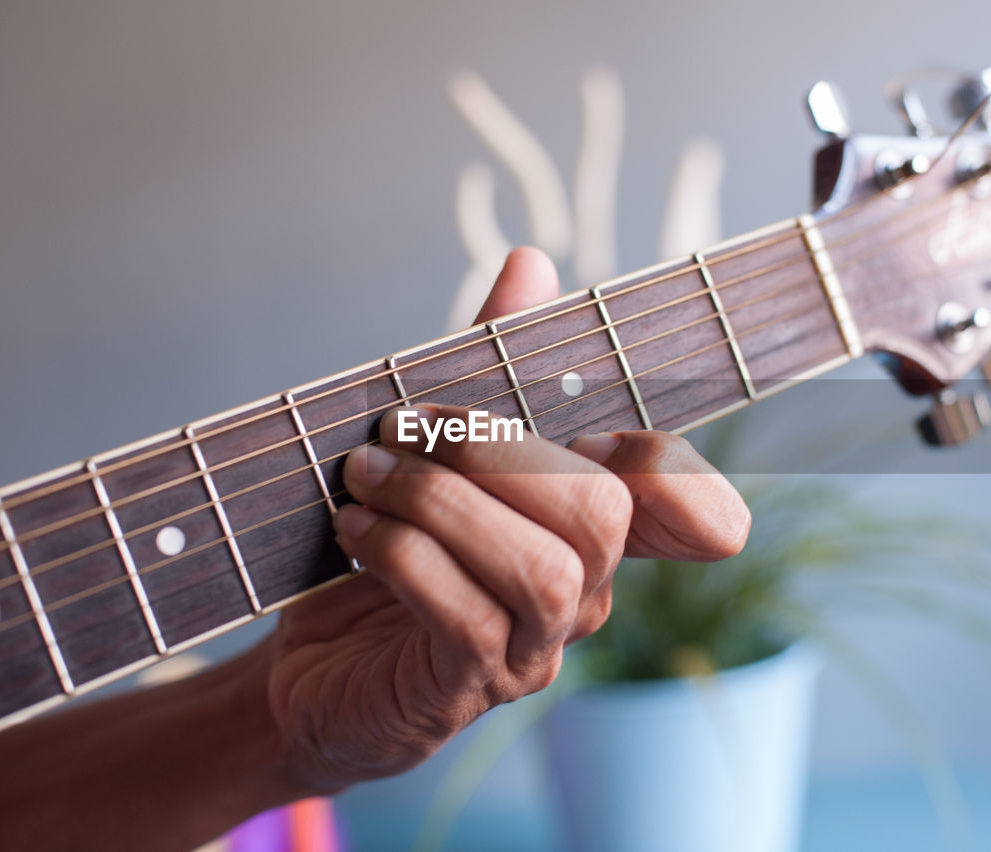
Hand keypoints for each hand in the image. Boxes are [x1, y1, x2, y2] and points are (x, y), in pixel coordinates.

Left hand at [259, 248, 750, 793]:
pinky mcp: (472, 686)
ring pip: (540, 568)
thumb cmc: (382, 546)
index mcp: (584, 528)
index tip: (612, 430)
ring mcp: (533, 646)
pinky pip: (465, 616)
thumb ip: (487, 363)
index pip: (681, 503)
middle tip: (406, 423)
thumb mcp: (430, 446)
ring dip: (441, 502)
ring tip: (367, 473)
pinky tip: (357, 530)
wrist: (309, 664)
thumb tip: (531, 263)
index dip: (679, 471)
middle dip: (497, 449)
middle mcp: (581, 590)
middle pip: (600, 513)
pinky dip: (404, 555)